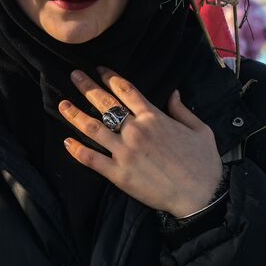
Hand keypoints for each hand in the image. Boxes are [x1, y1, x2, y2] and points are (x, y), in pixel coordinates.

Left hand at [59, 68, 221, 217]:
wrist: (200, 196)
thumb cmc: (203, 163)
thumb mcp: (200, 130)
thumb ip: (183, 110)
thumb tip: (173, 93)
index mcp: (154, 117)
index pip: (126, 90)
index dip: (110, 77)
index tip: (98, 70)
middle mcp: (135, 130)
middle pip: (105, 103)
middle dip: (87, 87)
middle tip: (74, 75)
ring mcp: (124, 152)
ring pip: (93, 127)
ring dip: (75, 114)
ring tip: (62, 104)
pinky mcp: (118, 174)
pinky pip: (92, 158)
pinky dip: (77, 149)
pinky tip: (66, 141)